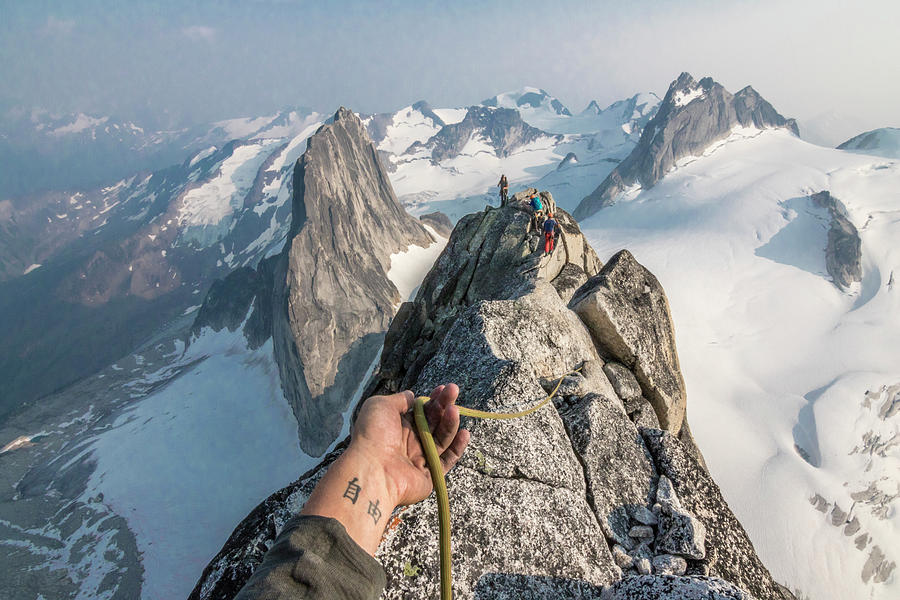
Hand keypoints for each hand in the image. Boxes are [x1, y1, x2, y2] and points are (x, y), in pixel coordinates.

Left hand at [300, 384, 469, 554]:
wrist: (372, 469)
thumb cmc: (373, 435)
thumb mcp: (380, 406)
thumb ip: (400, 399)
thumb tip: (412, 395)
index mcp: (398, 426)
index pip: (421, 411)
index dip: (433, 399)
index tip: (442, 388)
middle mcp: (410, 442)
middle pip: (434, 422)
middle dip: (444, 405)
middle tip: (454, 390)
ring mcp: (420, 459)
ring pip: (442, 438)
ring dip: (450, 422)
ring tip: (454, 410)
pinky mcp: (430, 476)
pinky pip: (447, 460)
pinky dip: (457, 448)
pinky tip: (464, 433)